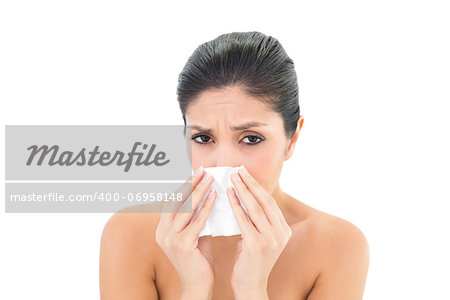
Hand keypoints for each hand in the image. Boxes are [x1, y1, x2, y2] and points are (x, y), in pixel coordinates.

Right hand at [155, 166, 216, 298]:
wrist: (197, 286)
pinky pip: (196, 221)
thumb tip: (206, 196)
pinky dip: (205, 207)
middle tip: (203, 169)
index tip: (196, 171)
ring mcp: (169, 238)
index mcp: (162, 228)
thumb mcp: (194, 234)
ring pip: (185, 208)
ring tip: (210, 178)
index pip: (172, 200)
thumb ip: (195, 218)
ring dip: (199, 190)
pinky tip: (214, 196)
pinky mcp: (181, 245)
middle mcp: (162, 232)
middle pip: (176, 200)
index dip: (184, 185)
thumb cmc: (198, 260)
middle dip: (190, 182)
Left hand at [227, 165, 291, 298]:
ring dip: (242, 190)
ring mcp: (271, 239)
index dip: (257, 186)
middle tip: (238, 169)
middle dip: (250, 183)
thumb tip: (243, 198)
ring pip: (255, 208)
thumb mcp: (258, 238)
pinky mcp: (257, 245)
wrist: (250, 287)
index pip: (270, 202)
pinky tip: (228, 195)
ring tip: (232, 178)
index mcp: (283, 230)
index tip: (245, 173)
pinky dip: (236, 205)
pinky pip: (244, 220)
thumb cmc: (250, 261)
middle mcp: (281, 233)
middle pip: (265, 201)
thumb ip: (256, 221)